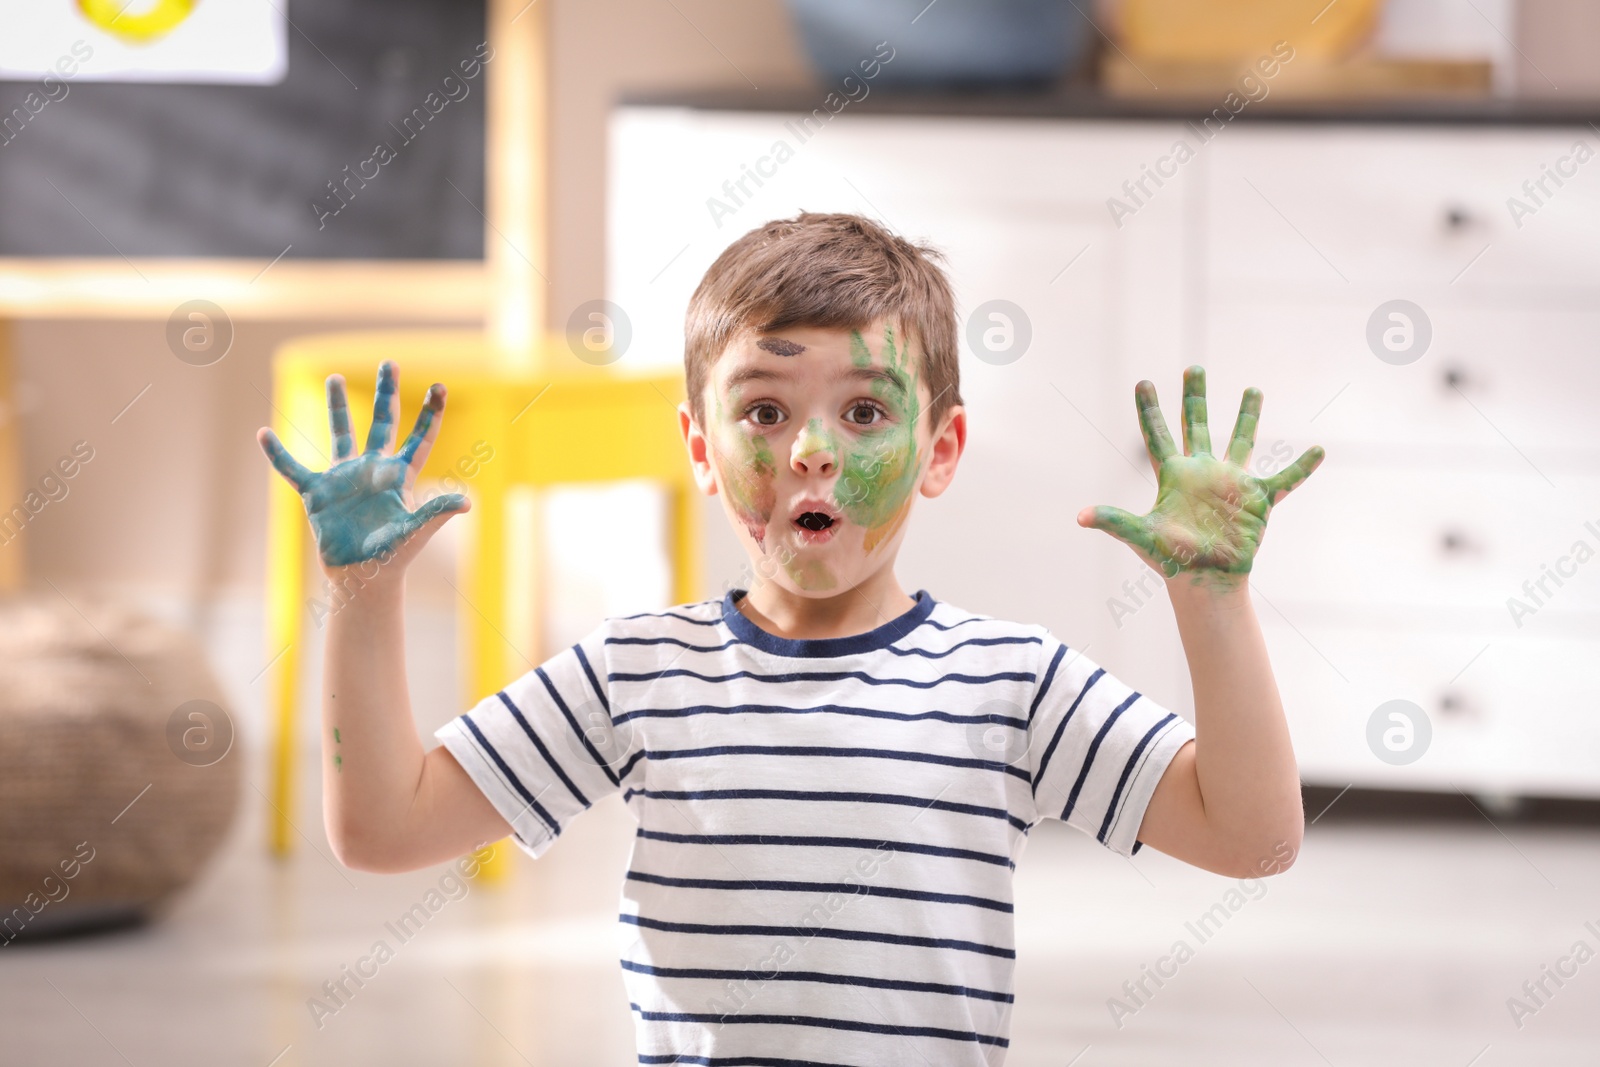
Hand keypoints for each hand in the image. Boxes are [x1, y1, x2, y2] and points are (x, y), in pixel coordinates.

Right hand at [257, 361, 468, 569]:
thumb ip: (435, 512)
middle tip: (390, 363)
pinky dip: (278, 454)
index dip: (429, 414)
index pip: (418, 439)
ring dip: (337, 406)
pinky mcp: (318, 493)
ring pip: (340, 434)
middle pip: (381, 423)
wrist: (361, 578)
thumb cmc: (392, 558)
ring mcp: (344, 478)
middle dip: (386, 394)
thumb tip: (466, 501)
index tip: (439, 387)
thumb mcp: (415, 532)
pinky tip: (263, 433)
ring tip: (334, 377)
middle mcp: (373, 470)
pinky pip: (293, 469)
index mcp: (399, 477)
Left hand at [1077, 366, 1322, 587]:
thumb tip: (1080, 517)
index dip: (1150, 409)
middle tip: (1192, 367)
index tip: (1143, 382)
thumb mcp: (1142, 536)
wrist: (1206, 581)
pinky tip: (1319, 450)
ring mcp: (1231, 483)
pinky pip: (1285, 480)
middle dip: (1195, 397)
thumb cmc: (1172, 561)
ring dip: (1247, 415)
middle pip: (1198, 425)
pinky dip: (1302, 467)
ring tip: (1252, 388)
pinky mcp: (1257, 500)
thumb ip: (1115, 521)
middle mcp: (1203, 473)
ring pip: (1242, 440)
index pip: (1159, 435)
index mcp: (1174, 476)